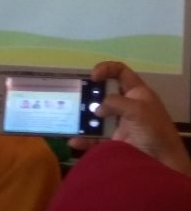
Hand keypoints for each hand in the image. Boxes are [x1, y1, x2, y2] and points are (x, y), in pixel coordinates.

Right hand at [70, 61, 190, 176]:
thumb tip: (97, 110)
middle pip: (104, 93)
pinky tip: (74, 140)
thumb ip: (115, 102)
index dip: (106, 69)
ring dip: (83, 117)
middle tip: (77, 97)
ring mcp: (119, 124)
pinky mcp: (114, 141)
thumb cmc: (155, 132)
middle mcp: (127, 106)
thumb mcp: (138, 110)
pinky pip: (94, 137)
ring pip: (96, 116)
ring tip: (71, 118)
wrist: (163, 165)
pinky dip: (83, 139)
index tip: (93, 77)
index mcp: (137, 93)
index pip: (120, 72)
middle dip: (89, 94)